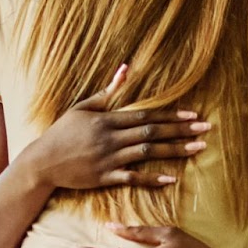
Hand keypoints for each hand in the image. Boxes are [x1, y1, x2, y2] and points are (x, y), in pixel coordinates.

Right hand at [23, 65, 209, 191]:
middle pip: (152, 133)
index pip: (145, 116)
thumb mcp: (82, 107)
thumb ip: (108, 91)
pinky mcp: (104, 178)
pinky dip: (151, 179)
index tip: (192, 115)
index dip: (170, 116)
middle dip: (181, 131)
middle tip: (206, 129)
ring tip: (197, 149)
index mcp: (107, 120)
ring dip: (174, 151)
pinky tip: (171, 178)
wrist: (41, 162)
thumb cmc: (61, 133)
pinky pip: (132, 178)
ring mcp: (108, 159)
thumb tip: (127, 68)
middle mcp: (110, 139)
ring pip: (146, 154)